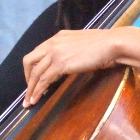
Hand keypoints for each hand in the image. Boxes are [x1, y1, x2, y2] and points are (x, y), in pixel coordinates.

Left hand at [22, 26, 139, 106]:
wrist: (112, 44)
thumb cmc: (104, 46)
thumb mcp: (82, 44)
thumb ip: (72, 51)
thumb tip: (69, 62)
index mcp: (58, 37)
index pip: (37, 52)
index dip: (32, 68)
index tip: (33, 80)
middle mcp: (53, 43)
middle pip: (29, 61)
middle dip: (27, 78)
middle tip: (29, 91)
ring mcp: (55, 53)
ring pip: (35, 73)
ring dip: (30, 89)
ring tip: (29, 102)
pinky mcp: (60, 63)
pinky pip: (44, 80)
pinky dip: (38, 91)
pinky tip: (37, 99)